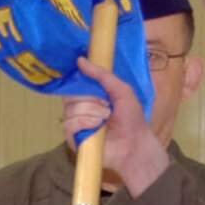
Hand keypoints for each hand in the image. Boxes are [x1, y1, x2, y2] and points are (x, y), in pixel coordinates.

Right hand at [62, 57, 169, 197]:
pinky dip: (84, 123)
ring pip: (70, 110)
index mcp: (91, 97)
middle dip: (91, 99)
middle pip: (71, 96)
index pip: (75, 84)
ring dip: (91, 112)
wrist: (135, 145)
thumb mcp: (122, 90)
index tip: (95, 87)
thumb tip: (80, 60)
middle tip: (107, 106)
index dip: (82, 83)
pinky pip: (69, 124)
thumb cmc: (132, 119)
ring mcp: (76, 124)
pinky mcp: (74, 139)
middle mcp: (81, 109)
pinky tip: (97, 128)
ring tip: (106, 119)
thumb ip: (102, 75)